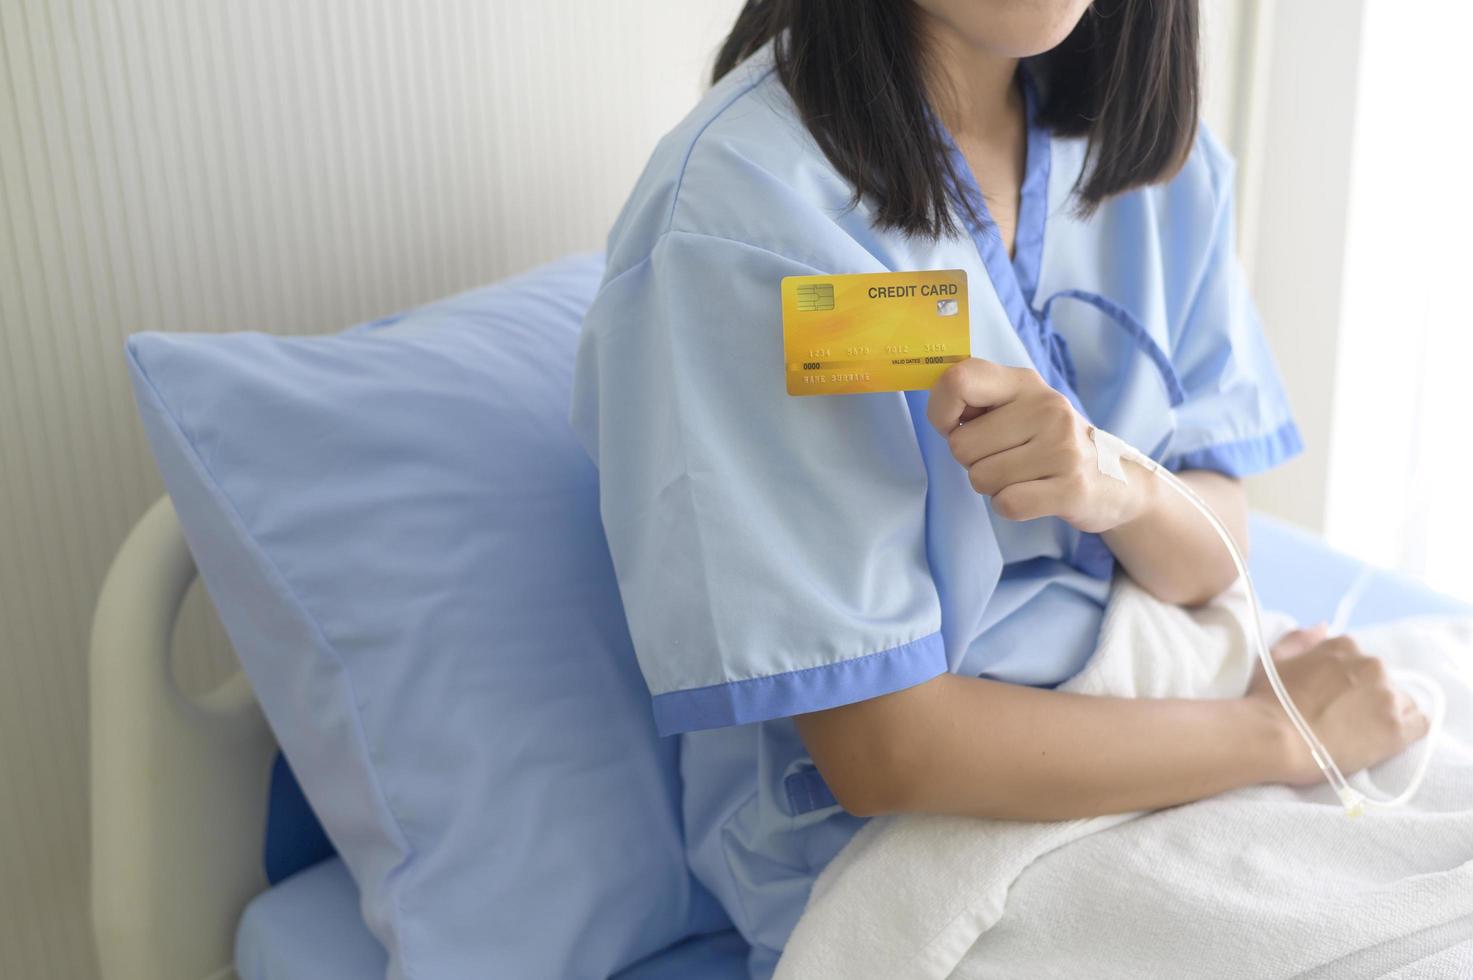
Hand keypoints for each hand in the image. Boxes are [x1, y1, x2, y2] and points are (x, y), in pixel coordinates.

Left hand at [927, 358, 1146, 532]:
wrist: (1113, 479)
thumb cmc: (1047, 441)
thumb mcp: (1017, 406)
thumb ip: (976, 401)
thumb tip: (941, 415)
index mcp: (1024, 383)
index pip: (958, 380)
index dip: (941, 411)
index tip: (955, 426)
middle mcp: (1047, 408)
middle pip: (961, 446)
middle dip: (973, 460)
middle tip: (1005, 457)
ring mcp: (1062, 448)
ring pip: (981, 478)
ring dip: (993, 485)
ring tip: (1023, 474)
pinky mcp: (1071, 488)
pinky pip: (1006, 504)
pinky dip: (1010, 505)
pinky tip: (1033, 493)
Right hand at [1249, 625, 1429, 784]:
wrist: (1273, 737)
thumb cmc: (1267, 699)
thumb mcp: (1275, 659)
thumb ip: (1301, 639)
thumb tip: (1323, 626)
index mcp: (1345, 646)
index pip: (1358, 660)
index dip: (1346, 683)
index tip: (1332, 699)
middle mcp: (1372, 665)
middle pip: (1381, 681)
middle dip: (1367, 697)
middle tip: (1342, 718)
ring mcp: (1387, 696)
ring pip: (1401, 702)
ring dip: (1384, 714)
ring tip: (1359, 733)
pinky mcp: (1397, 728)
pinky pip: (1419, 725)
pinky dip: (1406, 731)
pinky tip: (1383, 740)